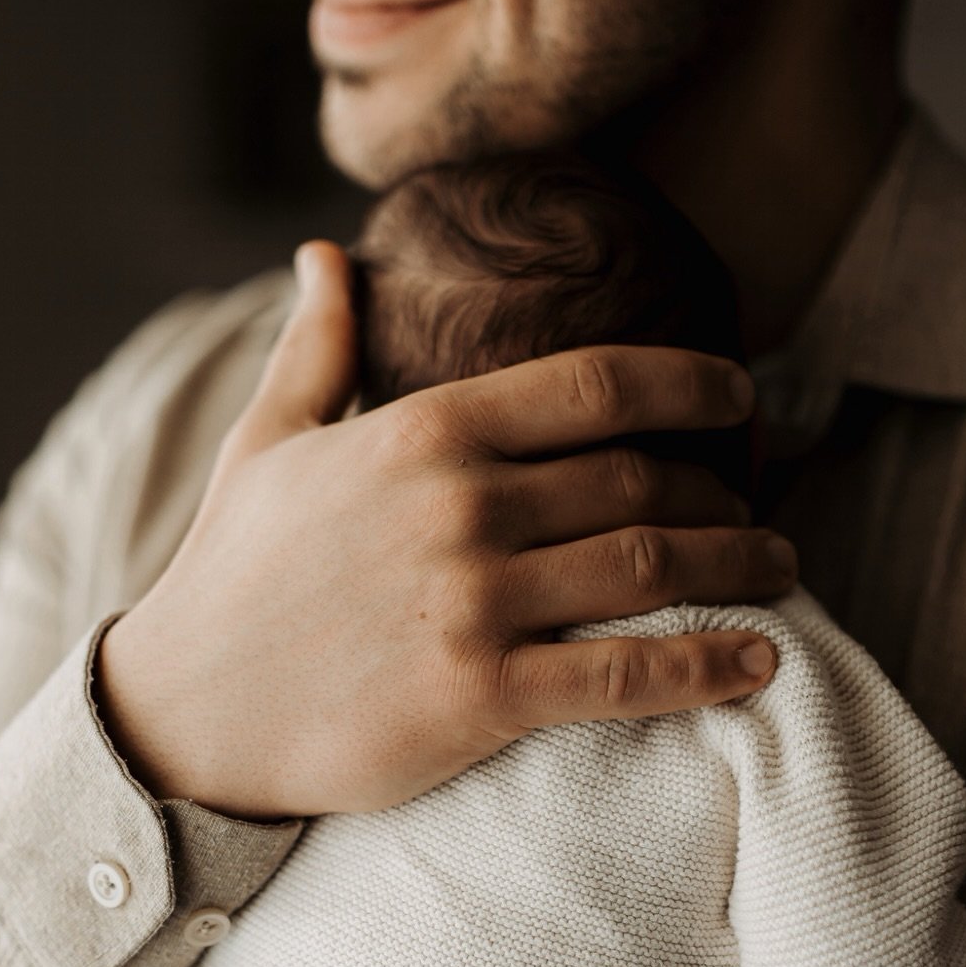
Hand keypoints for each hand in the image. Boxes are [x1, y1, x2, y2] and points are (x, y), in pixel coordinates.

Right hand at [96, 241, 794, 818]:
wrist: (183, 713)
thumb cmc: (231, 576)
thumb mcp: (265, 444)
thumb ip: (316, 347)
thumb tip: (326, 252)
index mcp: (422, 432)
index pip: (595, 385)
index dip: (691, 385)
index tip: (742, 396)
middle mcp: (461, 505)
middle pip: (643, 479)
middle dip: (726, 491)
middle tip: (768, 511)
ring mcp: (473, 601)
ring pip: (652, 567)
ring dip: (740, 566)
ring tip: (782, 572)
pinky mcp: (480, 697)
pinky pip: (626, 676)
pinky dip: (706, 667)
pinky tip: (759, 663)